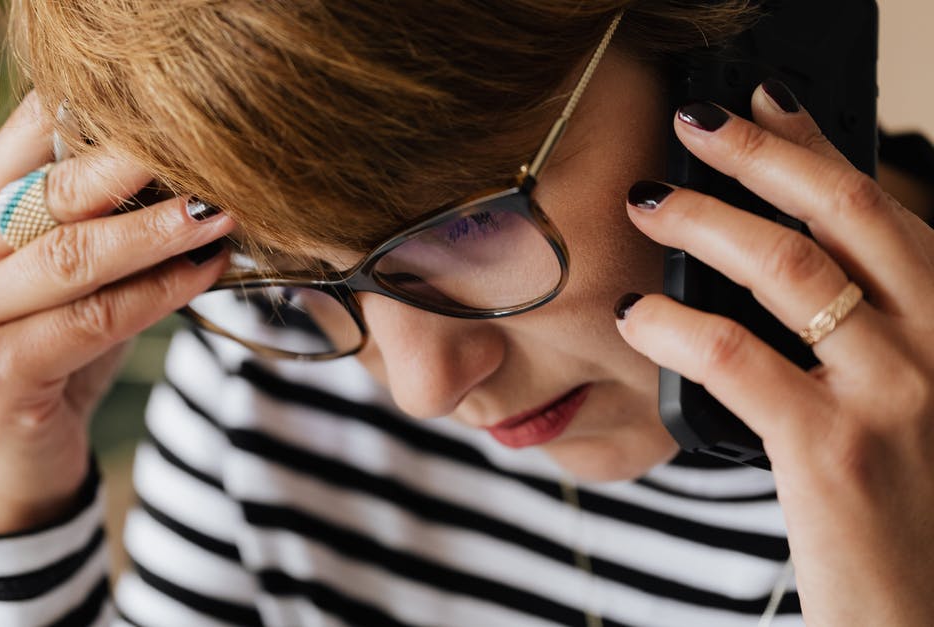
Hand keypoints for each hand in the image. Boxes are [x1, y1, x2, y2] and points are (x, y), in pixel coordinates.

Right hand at [0, 91, 232, 534]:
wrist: (9, 457)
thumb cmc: (55, 346)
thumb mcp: (77, 269)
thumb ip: (109, 215)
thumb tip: (197, 161)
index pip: (31, 130)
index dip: (102, 108)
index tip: (178, 97)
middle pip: (53, 192)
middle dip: (135, 165)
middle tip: (207, 146)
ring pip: (71, 257)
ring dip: (154, 233)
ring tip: (217, 212)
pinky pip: (90, 320)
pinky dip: (155, 295)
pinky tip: (203, 274)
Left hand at [615, 82, 933, 625]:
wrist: (931, 616)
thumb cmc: (910, 507)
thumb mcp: (910, 398)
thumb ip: (866, 327)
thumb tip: (779, 255)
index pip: (882, 206)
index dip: (817, 145)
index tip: (762, 104)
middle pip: (843, 211)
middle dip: (759, 155)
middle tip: (693, 125)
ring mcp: (894, 393)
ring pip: (787, 268)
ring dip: (706, 222)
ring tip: (651, 204)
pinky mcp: (833, 448)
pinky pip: (738, 356)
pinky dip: (676, 324)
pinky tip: (638, 314)